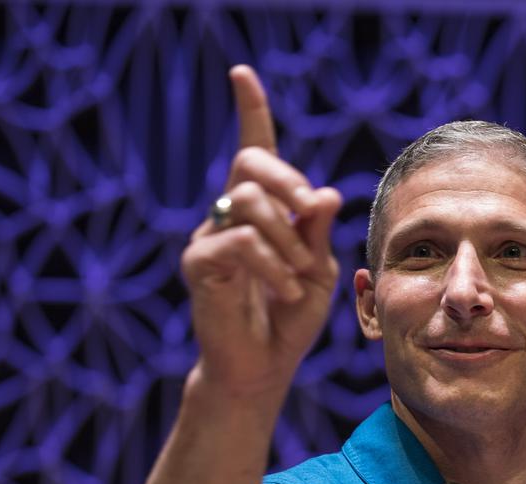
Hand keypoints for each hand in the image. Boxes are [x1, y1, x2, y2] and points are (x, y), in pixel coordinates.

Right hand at [180, 65, 342, 398]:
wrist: (263, 368)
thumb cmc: (290, 319)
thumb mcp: (317, 271)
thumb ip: (317, 233)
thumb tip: (326, 193)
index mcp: (261, 210)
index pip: (254, 149)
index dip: (249, 110)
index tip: (241, 74)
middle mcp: (229, 215)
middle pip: (251, 162)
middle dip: (288, 181)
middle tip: (311, 215)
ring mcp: (210, 237)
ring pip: (247, 200)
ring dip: (287, 238)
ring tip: (300, 276)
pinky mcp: (200, 265)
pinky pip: (239, 241)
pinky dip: (273, 266)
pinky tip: (287, 292)